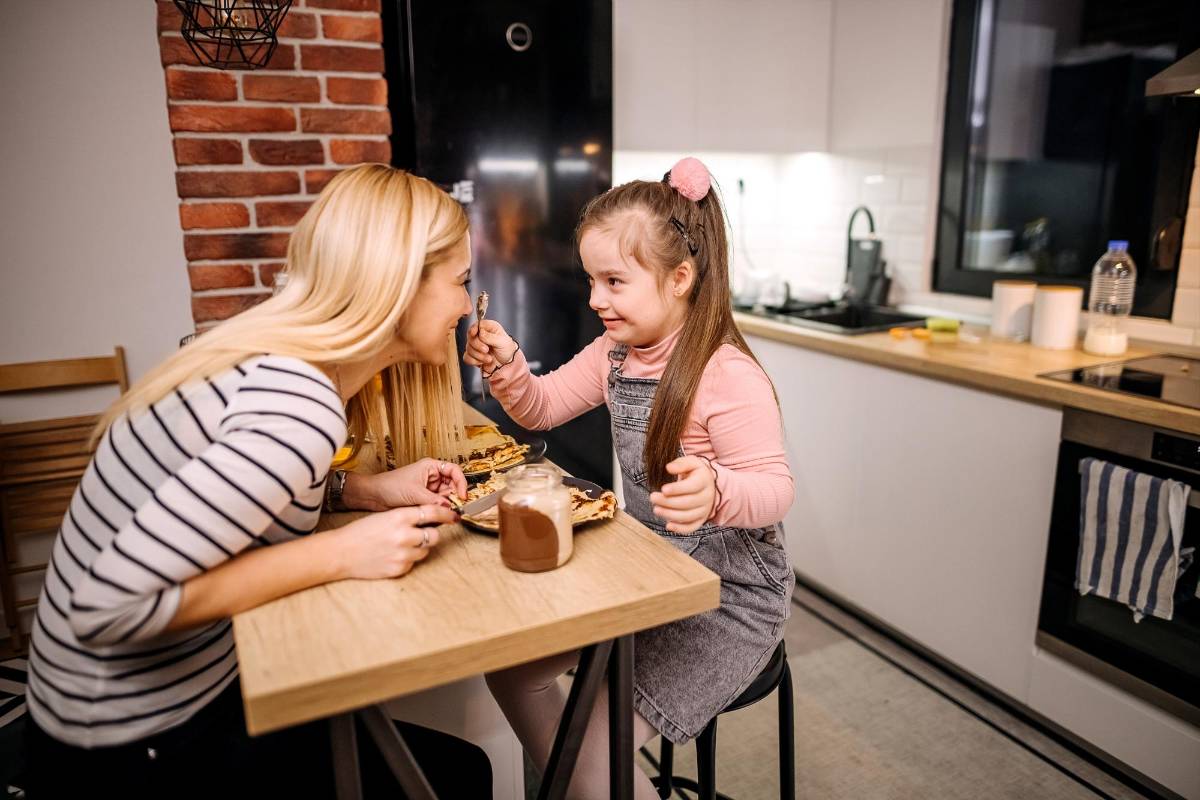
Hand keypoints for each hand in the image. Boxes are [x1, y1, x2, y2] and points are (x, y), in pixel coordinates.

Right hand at [332, 504, 457, 579]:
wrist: (341, 553)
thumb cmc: (360, 532)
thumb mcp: (385, 516)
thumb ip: (408, 517)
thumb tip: (430, 519)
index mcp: (400, 517)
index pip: (433, 512)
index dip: (446, 514)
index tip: (453, 516)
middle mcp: (404, 535)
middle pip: (434, 535)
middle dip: (431, 535)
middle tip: (421, 535)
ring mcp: (402, 554)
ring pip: (425, 551)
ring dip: (418, 548)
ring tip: (399, 546)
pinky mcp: (399, 569)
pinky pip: (413, 563)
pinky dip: (407, 560)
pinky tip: (391, 556)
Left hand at [346, 458, 467, 510]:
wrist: (374, 496)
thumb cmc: (390, 486)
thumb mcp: (415, 493)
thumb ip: (435, 502)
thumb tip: (451, 509)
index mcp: (431, 467)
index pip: (454, 471)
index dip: (461, 483)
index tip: (463, 496)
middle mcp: (432, 476)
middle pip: (452, 485)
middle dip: (454, 496)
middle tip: (456, 508)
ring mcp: (428, 487)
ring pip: (446, 496)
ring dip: (447, 504)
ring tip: (445, 513)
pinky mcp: (424, 498)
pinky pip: (437, 504)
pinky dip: (439, 509)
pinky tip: (438, 514)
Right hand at [464, 320, 517, 373]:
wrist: (507, 363)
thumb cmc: (507, 349)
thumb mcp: (502, 341)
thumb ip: (490, 337)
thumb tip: (480, 333)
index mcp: (489, 328)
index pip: (477, 325)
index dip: (473, 329)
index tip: (474, 334)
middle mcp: (480, 335)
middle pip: (470, 337)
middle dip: (477, 345)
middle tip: (486, 350)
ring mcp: (475, 345)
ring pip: (468, 348)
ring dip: (478, 355)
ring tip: (489, 359)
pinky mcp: (473, 355)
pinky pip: (467, 357)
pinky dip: (474, 361)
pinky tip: (482, 362)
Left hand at [649, 456, 717, 533]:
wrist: (708, 484)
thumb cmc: (695, 472)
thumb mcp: (691, 462)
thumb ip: (680, 464)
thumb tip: (669, 468)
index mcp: (704, 481)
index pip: (692, 487)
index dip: (677, 489)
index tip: (663, 489)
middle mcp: (707, 497)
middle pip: (688, 503)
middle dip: (668, 502)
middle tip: (652, 497)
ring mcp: (705, 510)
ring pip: (688, 516)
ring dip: (670, 515)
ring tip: (656, 509)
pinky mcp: (701, 519)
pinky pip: (692, 527)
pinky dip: (680, 529)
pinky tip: (668, 525)